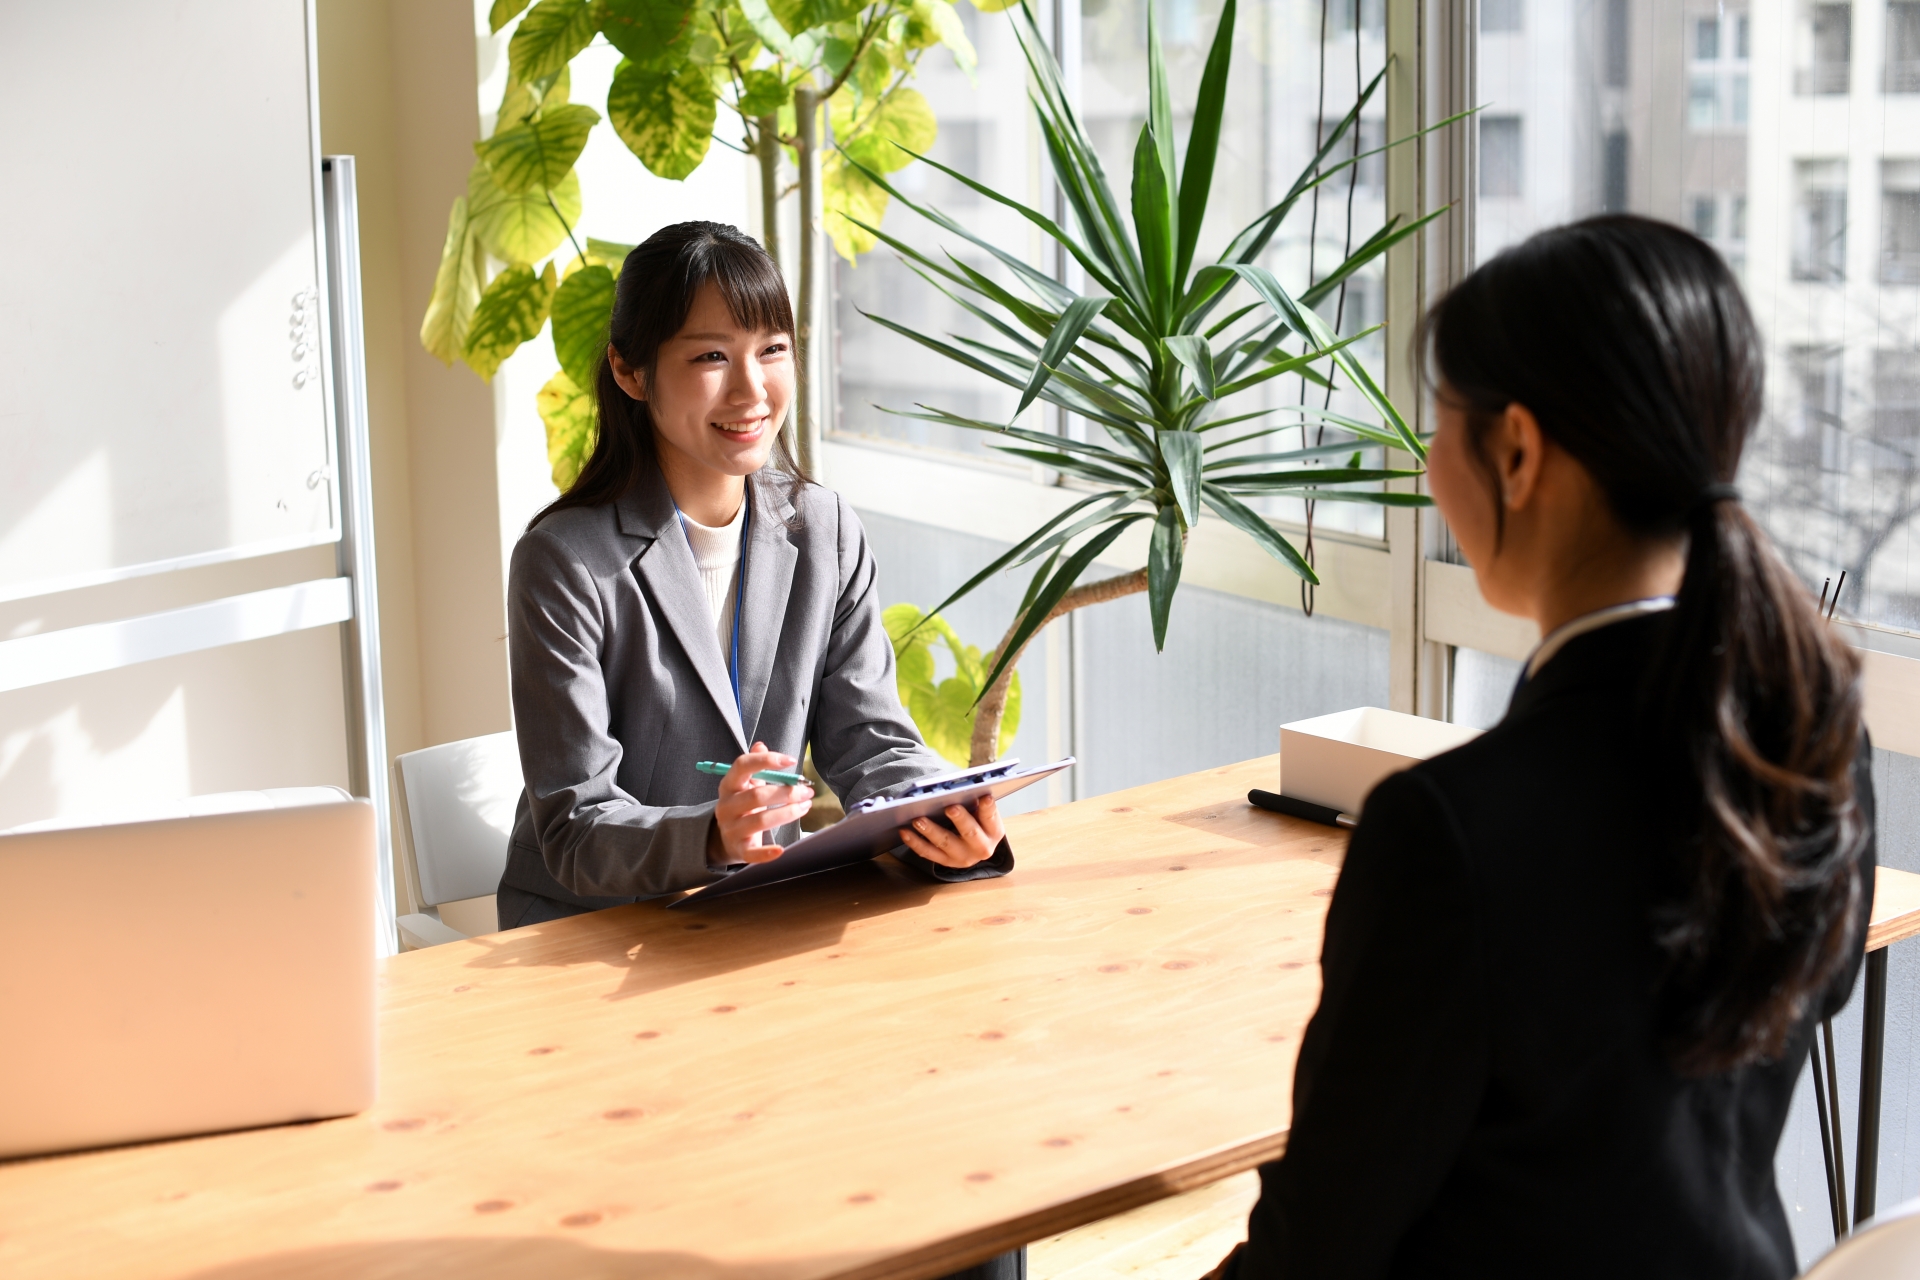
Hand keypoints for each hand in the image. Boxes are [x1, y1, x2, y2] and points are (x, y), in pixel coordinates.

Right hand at [709, 742, 813, 865]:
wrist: (725, 838)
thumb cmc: (743, 806)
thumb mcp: (745, 784)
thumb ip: (754, 765)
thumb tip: (761, 746)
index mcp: (728, 786)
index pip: (742, 766)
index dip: (767, 761)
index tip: (791, 761)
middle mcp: (726, 807)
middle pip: (757, 796)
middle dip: (787, 792)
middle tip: (807, 791)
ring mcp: (731, 829)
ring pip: (760, 821)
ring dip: (788, 813)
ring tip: (806, 806)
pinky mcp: (739, 850)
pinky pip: (753, 853)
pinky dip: (767, 853)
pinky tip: (782, 850)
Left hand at [897, 793, 1002, 869]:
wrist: (975, 846)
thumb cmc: (977, 821)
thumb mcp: (982, 812)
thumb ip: (976, 802)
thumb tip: (962, 789)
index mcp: (994, 831)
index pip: (991, 817)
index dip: (988, 808)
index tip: (984, 797)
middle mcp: (981, 848)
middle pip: (970, 833)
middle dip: (960, 819)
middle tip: (950, 807)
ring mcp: (962, 857)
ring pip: (945, 844)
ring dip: (931, 831)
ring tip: (918, 819)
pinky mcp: (946, 862)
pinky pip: (928, 853)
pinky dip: (915, 842)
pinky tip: (904, 831)